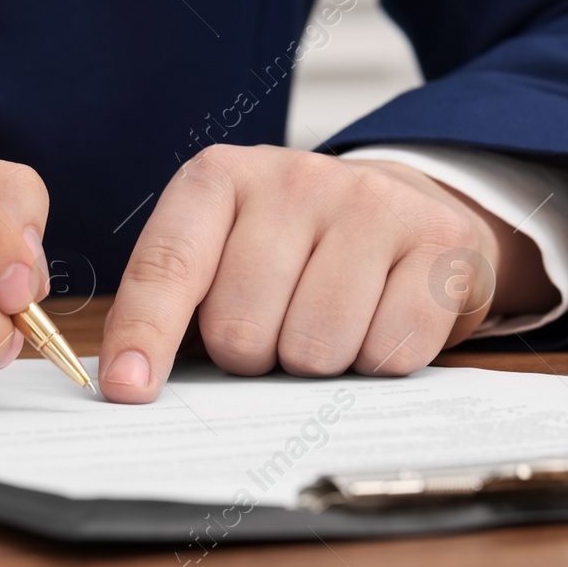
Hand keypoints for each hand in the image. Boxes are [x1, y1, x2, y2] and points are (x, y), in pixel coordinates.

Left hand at [98, 145, 553, 402]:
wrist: (407, 208)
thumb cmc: (298, 250)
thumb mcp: (226, 253)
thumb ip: (180, 307)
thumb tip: (136, 386)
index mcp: (220, 179)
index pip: (169, 265)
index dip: (145, 333)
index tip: (129, 389)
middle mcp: (293, 177)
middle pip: (243, 327)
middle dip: (255, 357)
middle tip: (279, 329)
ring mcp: (370, 202)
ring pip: (317, 346)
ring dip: (321, 363)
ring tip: (333, 322)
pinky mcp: (438, 239)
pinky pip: (391, 349)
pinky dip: (382, 361)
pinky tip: (382, 320)